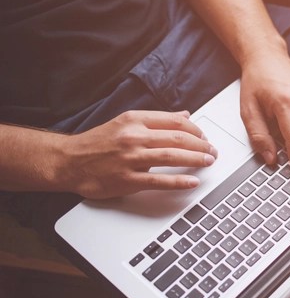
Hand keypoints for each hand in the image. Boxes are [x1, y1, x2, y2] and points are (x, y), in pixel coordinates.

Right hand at [59, 110, 217, 198]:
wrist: (68, 161)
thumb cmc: (97, 142)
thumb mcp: (126, 122)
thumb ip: (156, 119)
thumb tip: (184, 115)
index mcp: (134, 121)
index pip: (174, 121)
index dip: (195, 129)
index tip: (204, 136)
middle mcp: (133, 137)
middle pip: (177, 138)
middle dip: (201, 145)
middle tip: (212, 151)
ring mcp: (130, 159)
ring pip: (171, 157)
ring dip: (195, 159)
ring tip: (208, 162)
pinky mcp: (126, 180)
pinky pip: (158, 180)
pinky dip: (179, 181)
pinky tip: (192, 182)